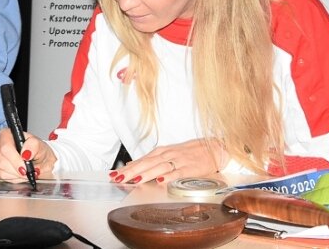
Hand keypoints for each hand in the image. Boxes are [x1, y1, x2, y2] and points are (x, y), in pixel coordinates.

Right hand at [0, 128, 55, 180]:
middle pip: (1, 161)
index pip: (5, 147)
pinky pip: (0, 178)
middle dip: (16, 170)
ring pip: (0, 171)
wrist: (40, 163)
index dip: (14, 159)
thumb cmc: (38, 152)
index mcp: (7, 135)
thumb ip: (34, 146)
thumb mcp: (41, 146)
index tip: (25, 168)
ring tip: (24, 173)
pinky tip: (18, 175)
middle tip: (27, 172)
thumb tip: (26, 153)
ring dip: (15, 175)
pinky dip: (12, 179)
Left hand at [110, 138, 225, 184]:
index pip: (141, 161)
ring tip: (135, 180)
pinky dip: (169, 176)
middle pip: (147, 163)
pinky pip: (178, 173)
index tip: (114, 174)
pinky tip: (161, 181)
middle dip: (131, 172)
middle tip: (119, 178)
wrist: (213, 148)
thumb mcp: (169, 154)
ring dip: (146, 174)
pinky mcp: (190, 168)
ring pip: (159, 167)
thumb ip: (153, 162)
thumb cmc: (190, 153)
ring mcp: (178, 161)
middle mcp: (167, 155)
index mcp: (161, 152)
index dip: (127, 168)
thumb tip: (134, 168)